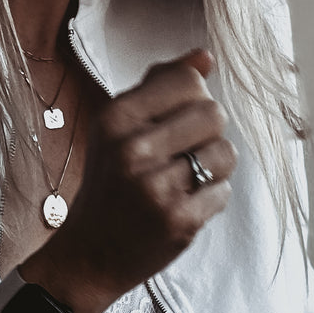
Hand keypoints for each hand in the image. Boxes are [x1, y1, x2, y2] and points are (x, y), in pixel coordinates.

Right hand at [23, 48, 236, 312]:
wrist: (88, 256)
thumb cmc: (108, 188)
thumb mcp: (116, 130)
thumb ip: (158, 87)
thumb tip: (206, 57)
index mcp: (116, 119)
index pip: (188, 81)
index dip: (193, 99)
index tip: (176, 123)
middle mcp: (133, 150)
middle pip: (214, 114)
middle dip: (206, 134)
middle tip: (182, 157)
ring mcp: (157, 189)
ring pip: (225, 153)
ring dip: (213, 169)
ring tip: (185, 182)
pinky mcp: (178, 222)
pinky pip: (222, 192)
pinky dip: (209, 200)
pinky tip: (182, 207)